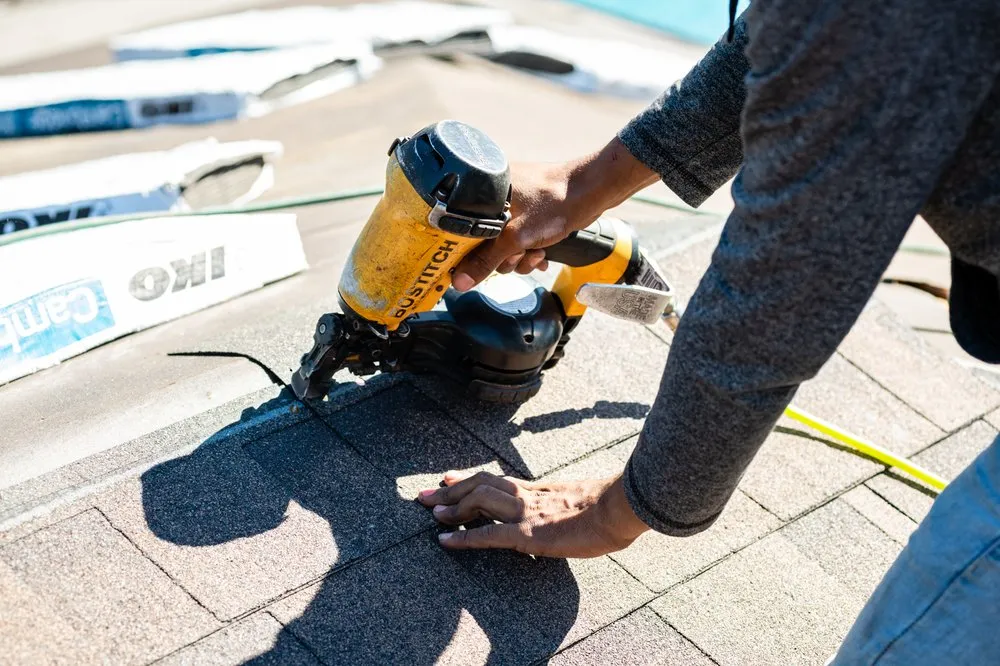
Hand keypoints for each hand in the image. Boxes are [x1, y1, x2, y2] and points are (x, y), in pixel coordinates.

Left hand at [416, 470, 649, 557]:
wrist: (622, 508)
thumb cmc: (612, 508)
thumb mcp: (583, 501)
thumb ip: (566, 504)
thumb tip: (565, 513)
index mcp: (540, 489)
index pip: (496, 478)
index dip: (469, 478)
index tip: (448, 477)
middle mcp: (528, 496)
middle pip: (480, 484)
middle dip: (450, 489)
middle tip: (425, 494)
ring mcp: (526, 513)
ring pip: (479, 500)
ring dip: (451, 506)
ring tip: (430, 512)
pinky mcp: (529, 534)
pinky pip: (488, 534)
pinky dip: (463, 536)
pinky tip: (444, 541)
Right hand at [451, 137, 657, 291]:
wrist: (590, 192)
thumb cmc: (554, 202)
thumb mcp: (516, 237)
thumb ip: (487, 261)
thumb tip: (461, 281)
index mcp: (483, 192)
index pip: (461, 229)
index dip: (466, 252)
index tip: (474, 269)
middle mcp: (495, 196)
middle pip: (484, 241)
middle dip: (505, 256)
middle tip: (519, 255)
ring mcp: (514, 205)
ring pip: (504, 244)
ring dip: (520, 256)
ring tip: (536, 253)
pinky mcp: (530, 214)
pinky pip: (519, 239)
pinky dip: (529, 250)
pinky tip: (542, 253)